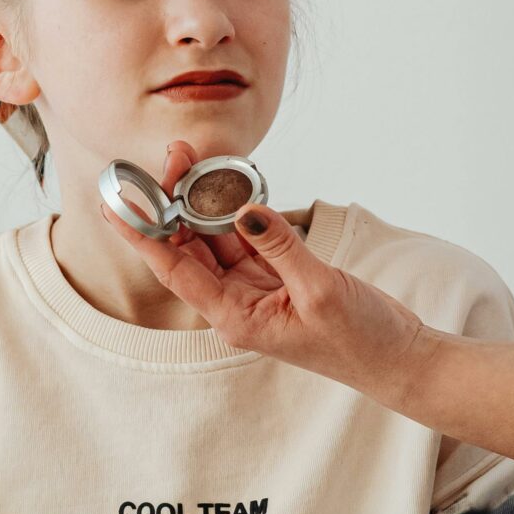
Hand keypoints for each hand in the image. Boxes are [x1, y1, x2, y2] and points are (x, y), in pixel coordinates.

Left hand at [105, 148, 431, 400]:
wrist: (397, 358)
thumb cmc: (360, 340)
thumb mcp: (319, 291)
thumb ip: (279, 247)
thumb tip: (244, 209)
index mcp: (236, 318)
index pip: (176, 270)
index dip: (144, 235)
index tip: (116, 205)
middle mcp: (237, 304)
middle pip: (191, 248)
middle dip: (176, 203)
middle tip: (173, 155)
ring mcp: (257, 289)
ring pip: (217, 238)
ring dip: (205, 202)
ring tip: (193, 158)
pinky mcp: (279, 276)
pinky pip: (247, 237)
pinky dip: (237, 210)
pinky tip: (227, 182)